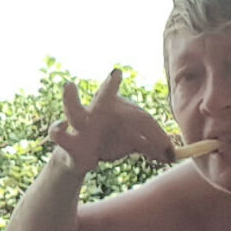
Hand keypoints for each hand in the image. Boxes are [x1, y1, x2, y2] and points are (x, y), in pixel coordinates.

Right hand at [48, 69, 174, 172]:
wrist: (82, 156)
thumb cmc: (109, 140)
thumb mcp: (132, 141)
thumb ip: (151, 145)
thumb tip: (172, 154)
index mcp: (116, 109)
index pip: (140, 119)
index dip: (156, 136)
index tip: (169, 152)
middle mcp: (97, 112)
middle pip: (103, 95)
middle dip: (109, 85)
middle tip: (115, 73)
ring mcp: (80, 125)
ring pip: (74, 111)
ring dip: (71, 100)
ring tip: (69, 86)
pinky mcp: (67, 141)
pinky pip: (58, 135)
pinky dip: (58, 131)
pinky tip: (61, 127)